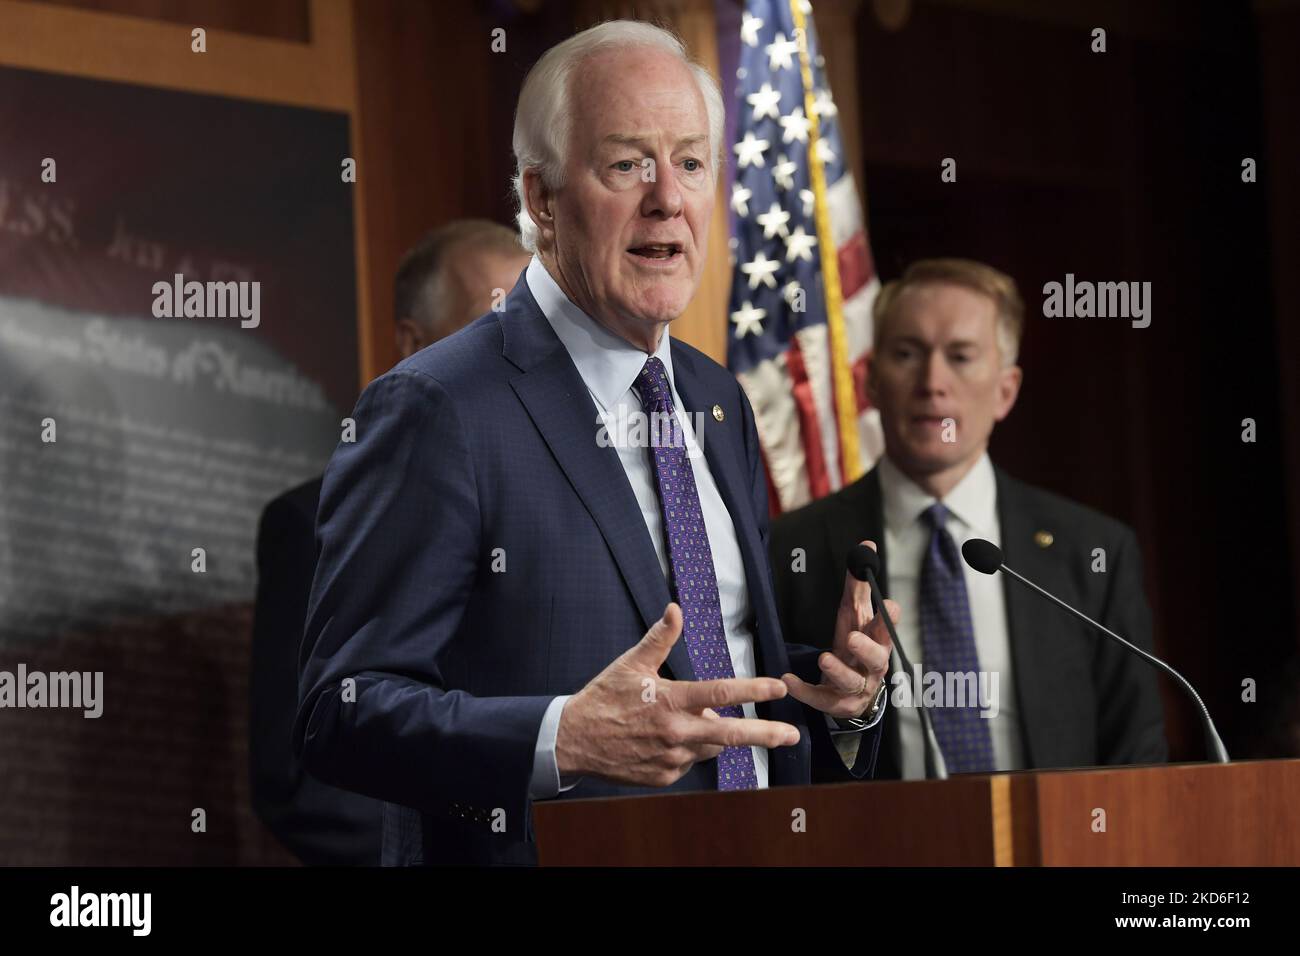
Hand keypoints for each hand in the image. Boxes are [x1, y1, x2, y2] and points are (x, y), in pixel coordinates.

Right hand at [555, 603, 801, 786]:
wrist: (573, 741)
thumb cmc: (603, 698)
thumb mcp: (630, 663)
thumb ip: (659, 638)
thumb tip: (676, 609)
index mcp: (670, 700)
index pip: (720, 693)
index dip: (753, 689)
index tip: (778, 688)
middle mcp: (676, 732)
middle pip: (731, 734)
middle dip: (766, 734)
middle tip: (791, 735)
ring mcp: (671, 759)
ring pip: (710, 747)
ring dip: (715, 735)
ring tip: (696, 721)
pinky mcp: (664, 776)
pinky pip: (689, 762)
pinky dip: (689, 749)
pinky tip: (668, 739)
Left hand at [781, 539, 897, 719]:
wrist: (853, 692)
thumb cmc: (856, 647)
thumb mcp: (856, 616)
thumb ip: (859, 585)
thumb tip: (867, 545)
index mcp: (877, 643)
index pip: (887, 630)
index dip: (888, 619)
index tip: (888, 604)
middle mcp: (870, 667)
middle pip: (876, 659)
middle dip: (867, 649)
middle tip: (853, 638)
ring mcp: (854, 687)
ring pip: (850, 682)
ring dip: (837, 670)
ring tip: (824, 658)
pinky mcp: (833, 702)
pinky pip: (820, 698)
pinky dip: (805, 690)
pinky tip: (789, 680)